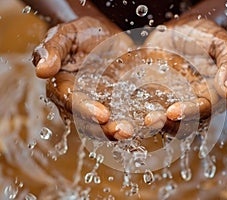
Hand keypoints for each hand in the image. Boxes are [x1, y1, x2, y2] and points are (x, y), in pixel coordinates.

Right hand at [33, 16, 135, 139]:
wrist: (102, 36)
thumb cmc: (80, 34)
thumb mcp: (66, 34)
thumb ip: (53, 49)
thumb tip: (42, 70)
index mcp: (62, 86)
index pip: (70, 101)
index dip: (85, 109)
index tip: (102, 114)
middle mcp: (79, 101)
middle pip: (88, 122)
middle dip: (105, 129)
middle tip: (124, 131)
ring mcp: (99, 105)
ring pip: (105, 125)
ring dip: (119, 131)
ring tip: (135, 132)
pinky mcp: (116, 104)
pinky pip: (124, 116)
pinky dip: (133, 122)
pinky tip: (147, 125)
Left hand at [143, 18, 226, 132]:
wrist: (179, 30)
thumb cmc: (204, 35)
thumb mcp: (220, 42)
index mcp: (213, 93)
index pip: (205, 110)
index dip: (191, 113)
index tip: (173, 110)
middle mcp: (194, 102)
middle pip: (185, 123)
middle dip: (168, 124)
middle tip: (152, 119)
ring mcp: (174, 101)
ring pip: (167, 122)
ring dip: (154, 125)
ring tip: (142, 120)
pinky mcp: (156, 98)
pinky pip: (149, 110)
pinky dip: (140, 115)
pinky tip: (129, 114)